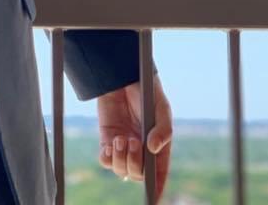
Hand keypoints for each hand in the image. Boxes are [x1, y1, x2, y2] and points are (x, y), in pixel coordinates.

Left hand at [96, 72, 172, 201]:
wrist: (122, 75)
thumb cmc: (146, 91)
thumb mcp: (161, 109)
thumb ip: (162, 130)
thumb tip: (151, 149)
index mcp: (158, 146)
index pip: (159, 174)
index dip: (157, 188)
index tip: (154, 199)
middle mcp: (141, 150)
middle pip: (138, 174)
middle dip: (135, 163)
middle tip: (133, 142)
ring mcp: (123, 145)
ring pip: (121, 170)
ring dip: (121, 159)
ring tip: (121, 139)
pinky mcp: (107, 138)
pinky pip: (105, 160)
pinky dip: (107, 158)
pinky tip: (110, 145)